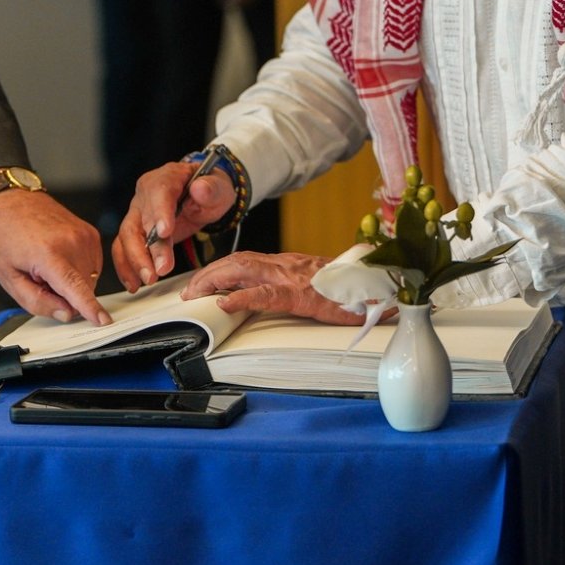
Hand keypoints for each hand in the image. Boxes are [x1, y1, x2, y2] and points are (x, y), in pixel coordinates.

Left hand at [0, 187, 111, 324]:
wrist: (10, 202)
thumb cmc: (5, 236)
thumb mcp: (9, 278)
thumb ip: (37, 301)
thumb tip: (65, 313)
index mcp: (48, 254)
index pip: (74, 286)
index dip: (89, 307)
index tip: (103, 321)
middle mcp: (71, 242)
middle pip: (83, 287)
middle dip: (66, 295)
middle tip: (42, 279)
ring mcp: (84, 235)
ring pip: (90, 278)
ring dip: (74, 282)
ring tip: (49, 266)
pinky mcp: (91, 232)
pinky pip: (93, 265)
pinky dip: (79, 269)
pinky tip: (61, 258)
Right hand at [112, 158, 234, 291]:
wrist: (204, 196)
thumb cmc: (210, 190)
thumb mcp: (219, 187)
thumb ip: (212, 188)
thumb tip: (200, 188)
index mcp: (167, 177)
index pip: (160, 192)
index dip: (160, 212)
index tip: (165, 233)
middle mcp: (146, 194)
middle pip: (141, 220)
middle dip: (149, 248)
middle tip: (161, 269)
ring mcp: (138, 212)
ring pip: (127, 236)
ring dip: (135, 260)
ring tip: (148, 280)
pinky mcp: (136, 230)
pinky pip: (123, 247)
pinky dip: (127, 266)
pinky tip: (134, 282)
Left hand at [181, 251, 367, 322]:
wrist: (376, 285)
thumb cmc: (350, 289)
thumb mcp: (318, 286)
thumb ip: (299, 287)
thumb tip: (274, 296)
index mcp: (287, 265)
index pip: (246, 260)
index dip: (219, 268)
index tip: (200, 283)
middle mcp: (285, 266)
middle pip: (237, 261)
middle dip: (208, 274)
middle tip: (187, 292)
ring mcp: (291, 278)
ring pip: (243, 270)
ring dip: (214, 280)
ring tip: (195, 295)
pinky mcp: (300, 295)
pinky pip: (265, 294)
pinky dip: (242, 297)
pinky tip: (225, 304)